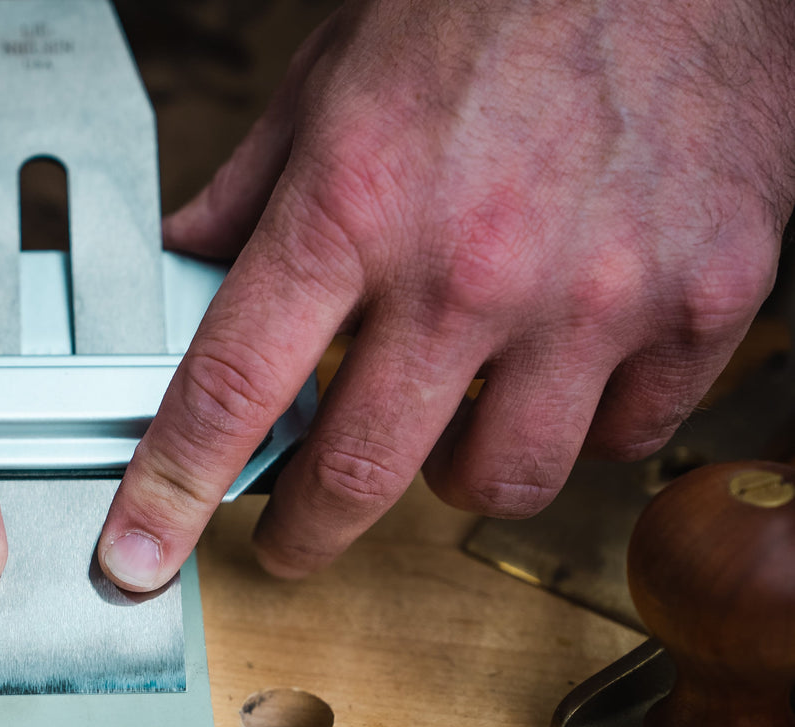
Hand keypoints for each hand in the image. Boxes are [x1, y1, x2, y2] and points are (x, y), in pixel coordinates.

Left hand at [99, 0, 794, 589]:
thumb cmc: (494, 3)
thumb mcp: (328, 82)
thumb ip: (249, 194)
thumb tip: (184, 265)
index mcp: (352, 206)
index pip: (231, 390)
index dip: (171, 491)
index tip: (140, 556)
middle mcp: (469, 267)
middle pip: (360, 475)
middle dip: (305, 530)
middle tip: (290, 534)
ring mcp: (594, 295)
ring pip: (499, 482)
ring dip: (449, 476)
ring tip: (441, 423)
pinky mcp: (701, 303)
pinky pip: (624, 438)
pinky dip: (581, 428)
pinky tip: (559, 374)